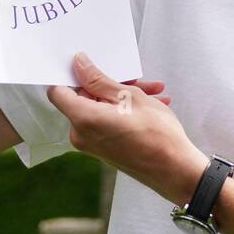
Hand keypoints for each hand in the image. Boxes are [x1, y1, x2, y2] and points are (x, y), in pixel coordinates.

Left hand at [48, 53, 208, 204]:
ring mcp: (93, 144)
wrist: (175, 169)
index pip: (58, 91)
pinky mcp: (105, 149)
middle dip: (111, 85)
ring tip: (153, 93)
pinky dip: (126, 112)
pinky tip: (152, 105)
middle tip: (136, 80)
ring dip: (124, 97)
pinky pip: (109, 122)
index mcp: (83, 119)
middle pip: (86, 98)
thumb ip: (98, 79)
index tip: (90, 66)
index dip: (72, 76)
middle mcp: (82, 135)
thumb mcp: (128, 96)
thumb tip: (79, 64)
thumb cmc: (156, 134)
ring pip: (102, 109)